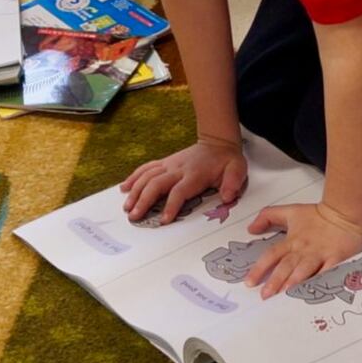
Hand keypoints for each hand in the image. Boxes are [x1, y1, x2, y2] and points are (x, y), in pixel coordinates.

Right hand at [121, 137, 246, 225]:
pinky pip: (146, 168)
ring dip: (135, 191)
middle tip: (134, 217)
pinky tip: (124, 188)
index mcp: (194, 175)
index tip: (163, 220)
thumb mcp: (237, 170)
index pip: (179, 191)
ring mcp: (169, 165)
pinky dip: (133, 177)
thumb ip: (232, 183)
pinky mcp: (165, 163)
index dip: (171, 206)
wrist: (218, 141)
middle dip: (143, 201)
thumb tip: (227, 196)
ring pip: (147, 176)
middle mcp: (178, 169)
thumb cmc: (226, 160)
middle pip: (156, 184)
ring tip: (126, 207)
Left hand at [240, 201, 361, 299]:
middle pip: (286, 265)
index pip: (272, 255)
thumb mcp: (290, 211)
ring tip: (285, 294)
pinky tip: (315, 290)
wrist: (344, 211)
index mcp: (292, 241)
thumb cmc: (317, 215)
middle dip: (275, 281)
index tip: (249, 282)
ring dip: (294, 281)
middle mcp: (303, 249)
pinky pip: (327, 271)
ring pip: (305, 269)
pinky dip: (321, 280)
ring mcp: (320, 255)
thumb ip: (267, 217)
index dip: (259, 268)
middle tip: (265, 295)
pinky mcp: (336, 258)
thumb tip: (251, 229)